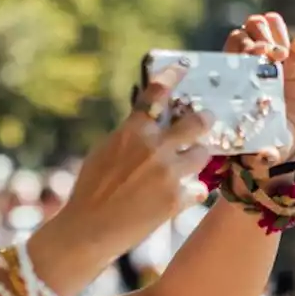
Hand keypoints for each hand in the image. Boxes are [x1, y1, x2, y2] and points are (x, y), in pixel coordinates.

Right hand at [57, 64, 214, 263]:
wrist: (89, 229)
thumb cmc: (91, 188)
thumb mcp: (105, 151)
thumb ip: (130, 134)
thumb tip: (149, 121)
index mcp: (133, 130)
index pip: (158, 93)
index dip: (173, 75)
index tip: (184, 66)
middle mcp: (155, 147)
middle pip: (198, 121)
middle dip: (204, 119)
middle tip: (205, 120)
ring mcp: (169, 173)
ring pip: (203, 153)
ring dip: (197, 156)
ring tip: (188, 163)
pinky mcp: (177, 199)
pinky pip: (198, 187)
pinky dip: (190, 191)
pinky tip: (179, 195)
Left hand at [223, 13, 294, 166]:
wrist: (281, 144)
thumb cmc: (263, 146)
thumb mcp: (261, 149)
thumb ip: (262, 152)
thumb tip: (263, 157)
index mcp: (235, 77)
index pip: (233, 44)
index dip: (245, 45)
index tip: (259, 58)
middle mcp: (251, 63)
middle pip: (250, 27)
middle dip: (262, 36)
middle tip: (275, 56)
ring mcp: (275, 60)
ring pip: (270, 23)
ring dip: (280, 33)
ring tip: (288, 56)